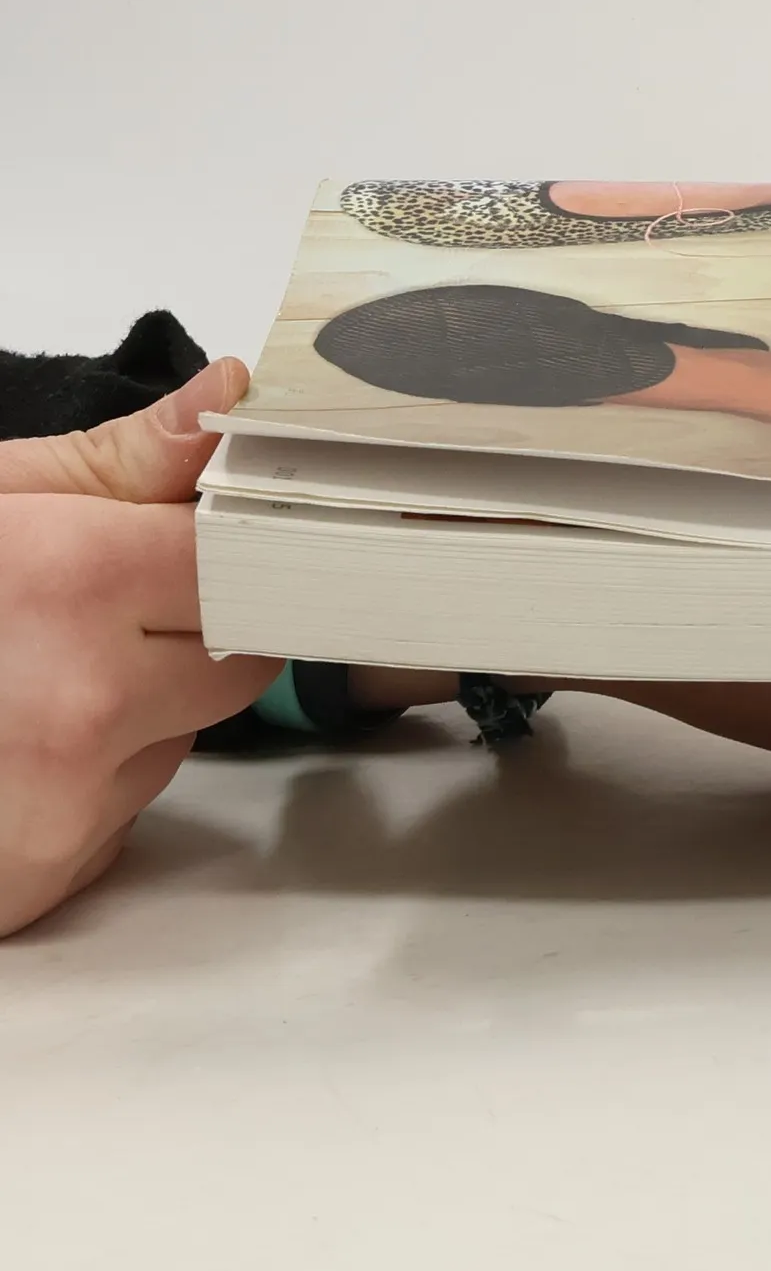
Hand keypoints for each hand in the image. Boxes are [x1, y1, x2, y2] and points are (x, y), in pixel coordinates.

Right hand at [0, 360, 279, 937]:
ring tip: (30, 675)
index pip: (247, 563)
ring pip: (184, 736)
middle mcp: (80, 705)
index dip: (230, 547)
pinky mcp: (50, 877)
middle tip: (93, 609)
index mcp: (70, 585)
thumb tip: (230, 393)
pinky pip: (129, 808)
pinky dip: (93, 779)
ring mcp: (65, 807)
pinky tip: (13, 746)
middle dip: (190, 630)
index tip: (204, 542)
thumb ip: (125, 462)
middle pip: (240, 659)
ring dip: (140, 707)